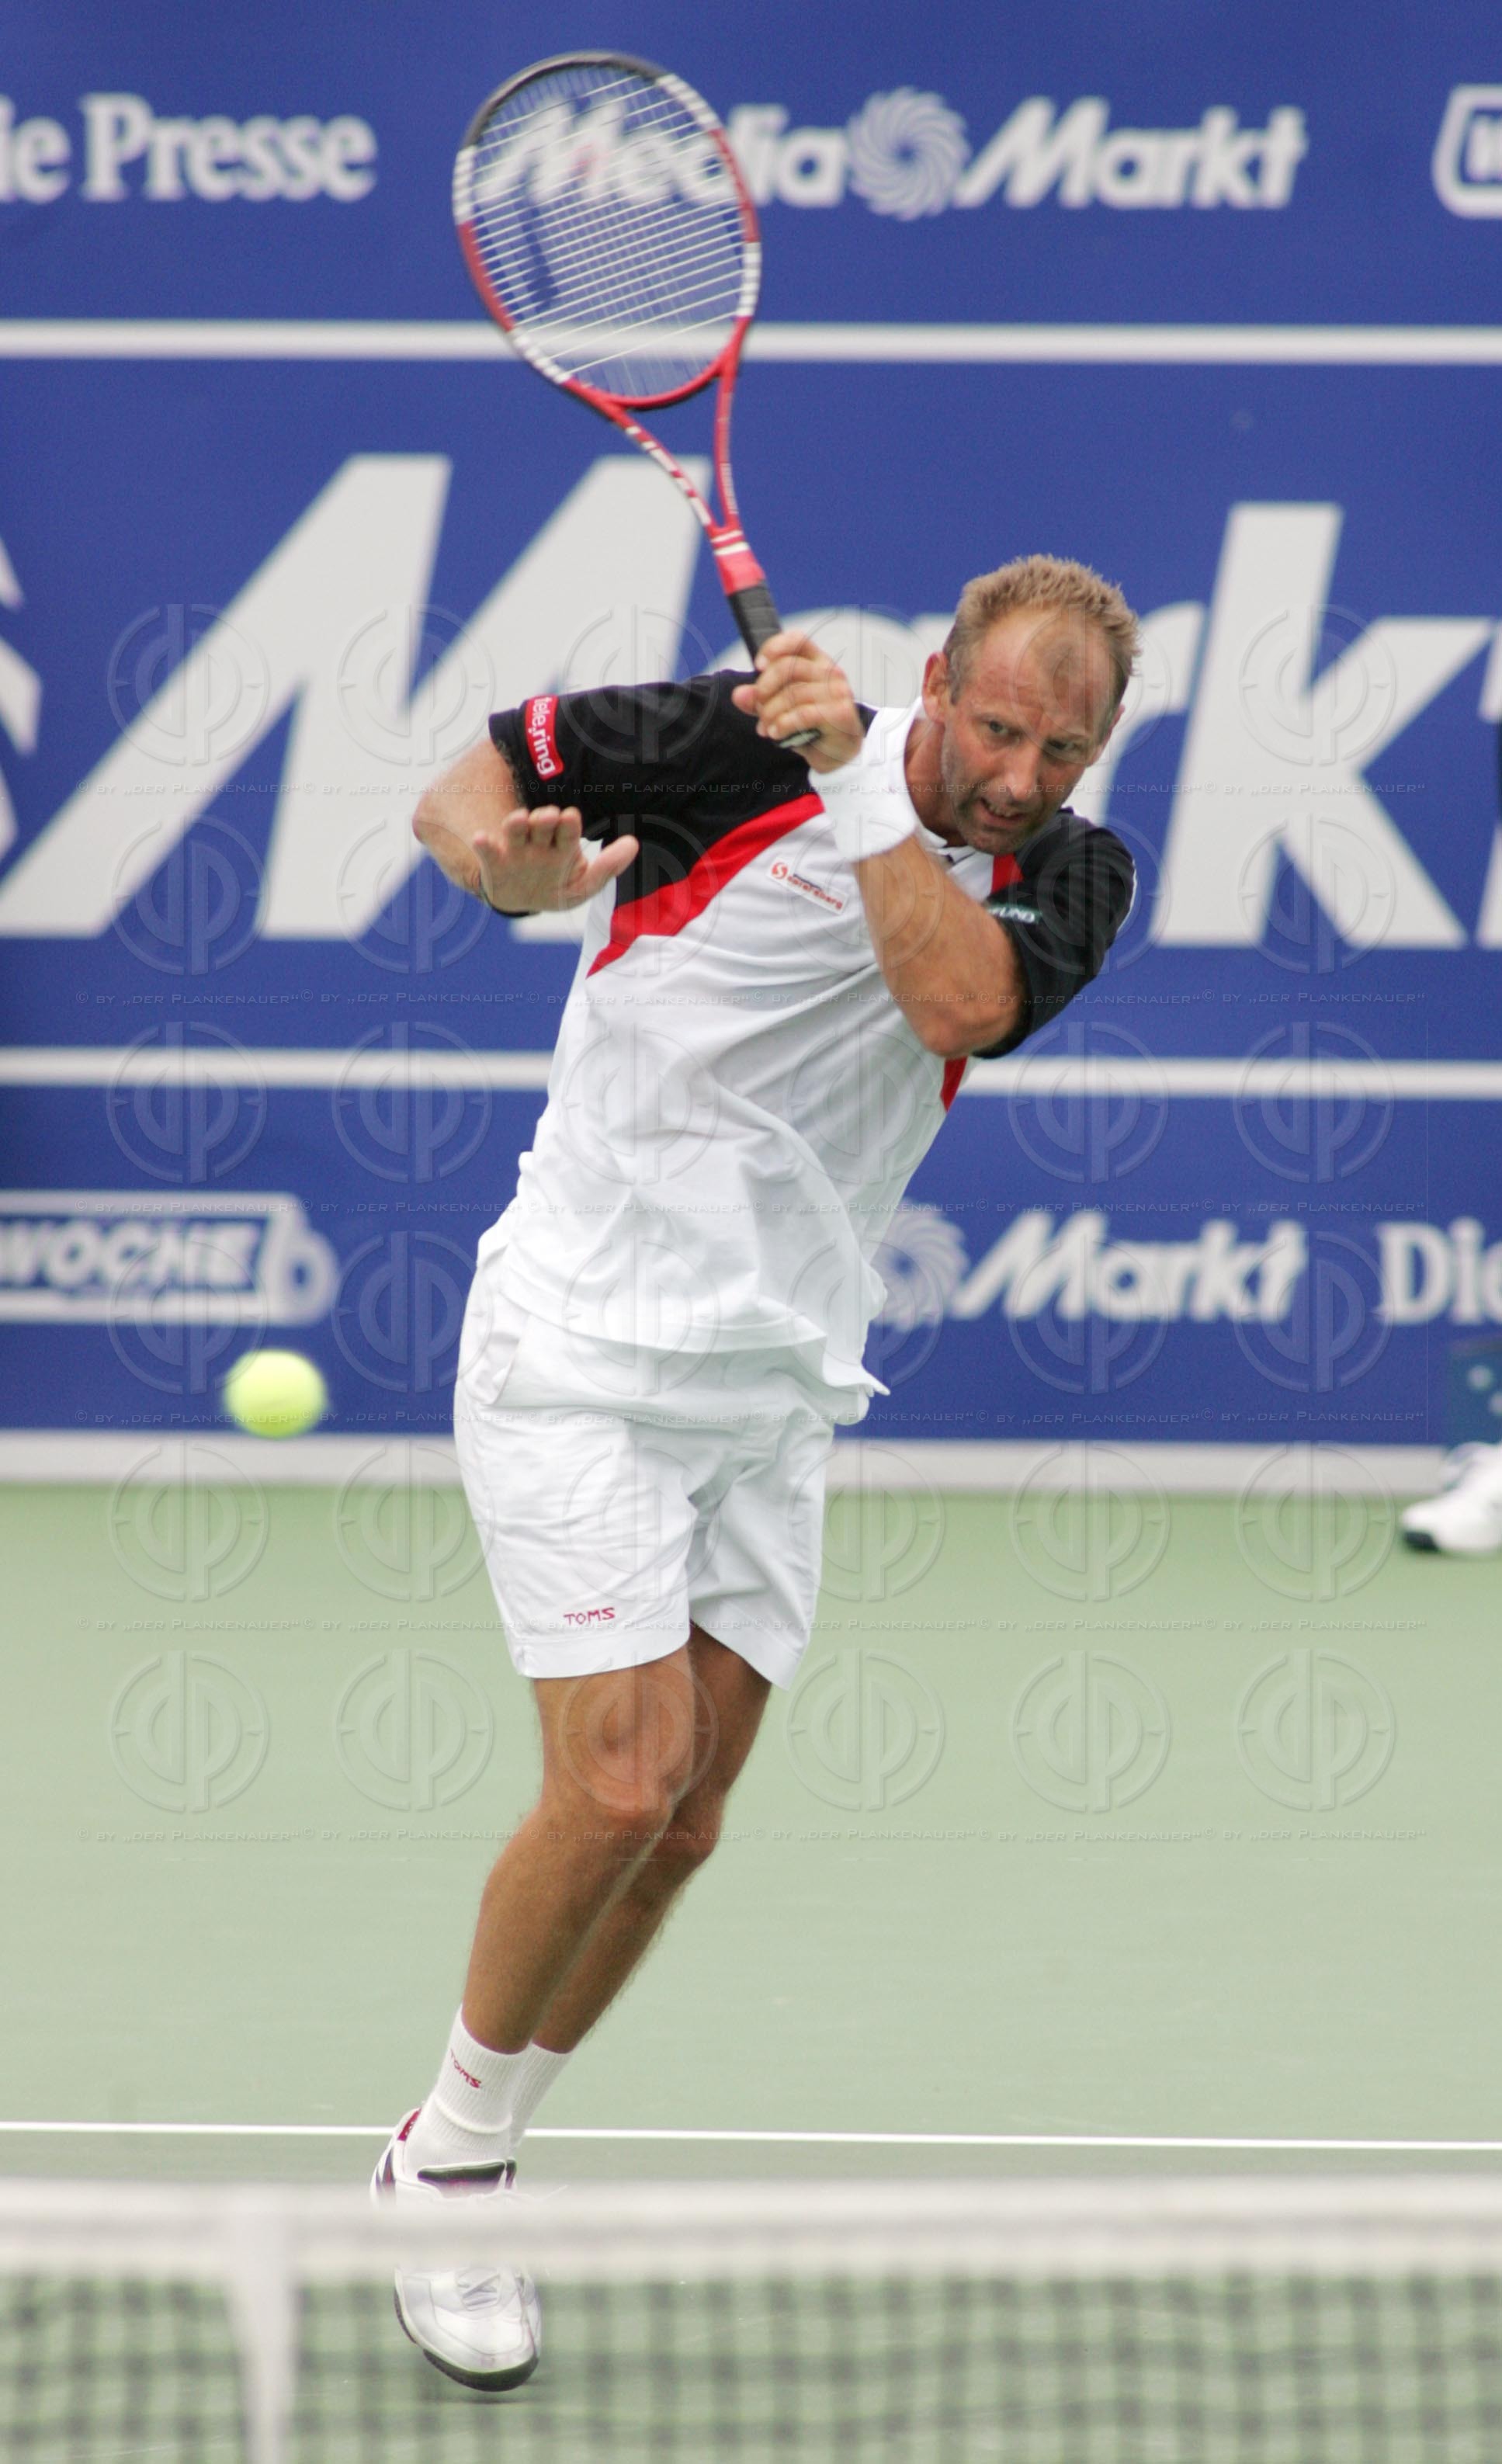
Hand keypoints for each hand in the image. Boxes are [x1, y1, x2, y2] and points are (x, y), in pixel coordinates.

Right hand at [467, 806, 637, 911]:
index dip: (569, 825)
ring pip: (516, 833)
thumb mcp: (584, 884)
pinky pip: (488, 853)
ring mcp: (515, 852)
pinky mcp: (495, 863)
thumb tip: (634, 843)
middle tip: (549, 814)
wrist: (522, 900)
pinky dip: (484, 845)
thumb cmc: (557, 887)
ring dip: (517, 824)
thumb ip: (608, 867)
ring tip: (519, 818)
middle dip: (545, 821)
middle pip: (541, 827)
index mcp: (562, 845)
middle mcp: (538, 843)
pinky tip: (481, 838)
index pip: (567, 832)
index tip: (570, 816)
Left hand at [730, 632, 863, 773]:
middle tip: (758, 707)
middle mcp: (830, 672)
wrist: (840, 754)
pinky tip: (776, 733)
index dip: (774, 648)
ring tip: (765, 728)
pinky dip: (783, 724)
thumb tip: (738, 695)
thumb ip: (760, 700)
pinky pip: (803, 714)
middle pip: (789, 667)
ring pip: (793, 694)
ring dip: (771, 713)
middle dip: (765, 688)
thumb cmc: (812, 726)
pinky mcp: (839, 713)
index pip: (797, 641)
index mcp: (817, 663)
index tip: (758, 666)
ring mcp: (837, 692)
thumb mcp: (781, 709)